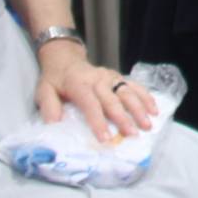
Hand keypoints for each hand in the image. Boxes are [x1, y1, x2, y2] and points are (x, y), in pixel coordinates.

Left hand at [36, 50, 155, 142]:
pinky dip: (145, 96)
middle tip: (132, 134)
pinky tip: (154, 108)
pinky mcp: (118, 77)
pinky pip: (134, 85)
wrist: (65, 60)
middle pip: (113, 99)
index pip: (90, 104)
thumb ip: (48, 107)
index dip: (98, 121)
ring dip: (139, 108)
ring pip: (127, 92)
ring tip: (147, 123)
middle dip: (124, 118)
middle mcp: (98, 79)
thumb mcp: (43, 91)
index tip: (106, 138)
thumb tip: (54, 124)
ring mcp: (110, 77)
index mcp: (79, 84)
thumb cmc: (55, 80)